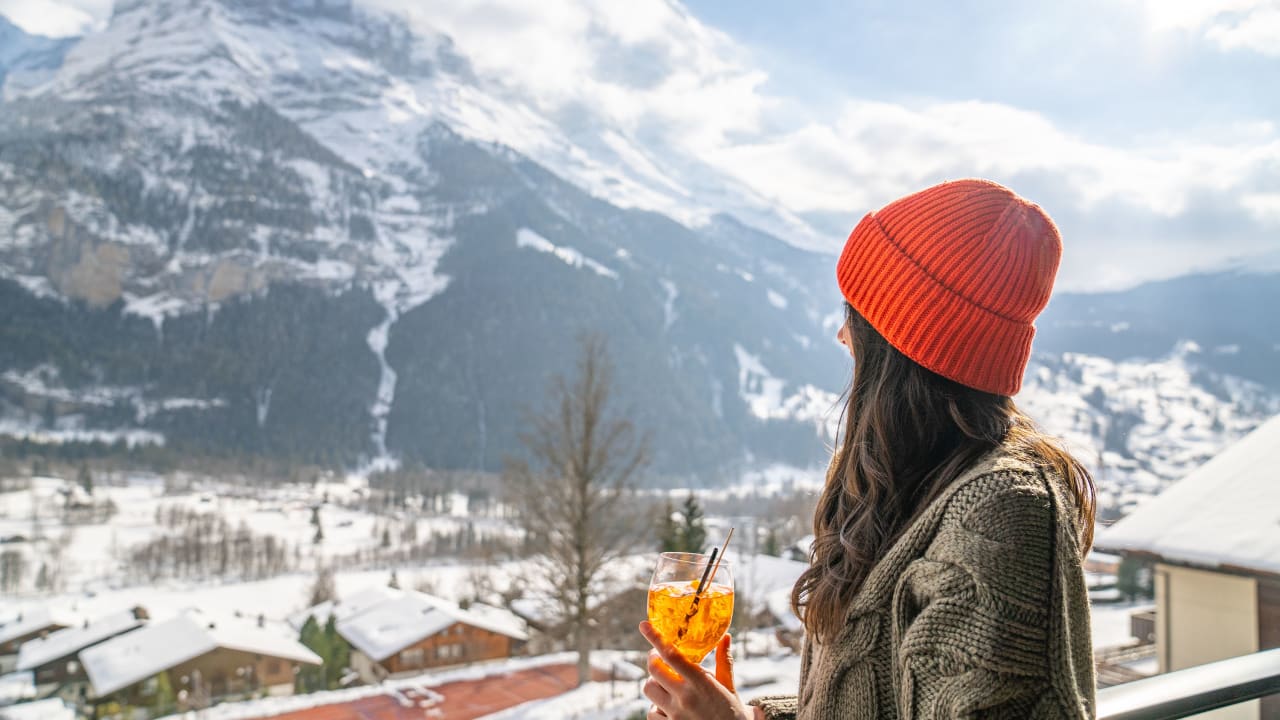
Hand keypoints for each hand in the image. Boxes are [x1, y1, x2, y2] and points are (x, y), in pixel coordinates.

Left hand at [638, 621, 754, 719]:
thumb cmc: (731, 710)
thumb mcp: (729, 685)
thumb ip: (724, 660)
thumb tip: (726, 636)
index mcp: (700, 682)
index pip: (672, 655)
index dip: (655, 638)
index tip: (644, 625)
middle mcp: (685, 697)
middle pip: (653, 670)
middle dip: (653, 660)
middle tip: (658, 658)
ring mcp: (675, 714)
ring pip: (649, 689)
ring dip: (654, 683)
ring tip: (666, 684)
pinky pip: (650, 712)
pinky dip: (656, 707)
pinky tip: (668, 706)